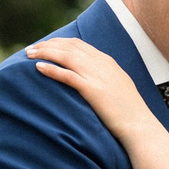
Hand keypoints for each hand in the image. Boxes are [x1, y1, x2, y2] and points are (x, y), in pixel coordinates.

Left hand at [25, 38, 153, 143]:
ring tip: (28, 54)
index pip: (78, 44)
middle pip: (68, 46)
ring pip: (65, 56)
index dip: (58, 43)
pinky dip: (51, 69)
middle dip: (47, 45)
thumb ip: (103, 77)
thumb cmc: (127, 111)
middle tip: (30, 48)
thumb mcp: (116, 86)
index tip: (44, 45)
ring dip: (45, 53)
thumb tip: (87, 77)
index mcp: (106, 61)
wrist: (139, 125)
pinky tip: (38, 68)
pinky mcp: (92, 89)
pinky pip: (67, 75)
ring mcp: (97, 75)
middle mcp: (101, 64)